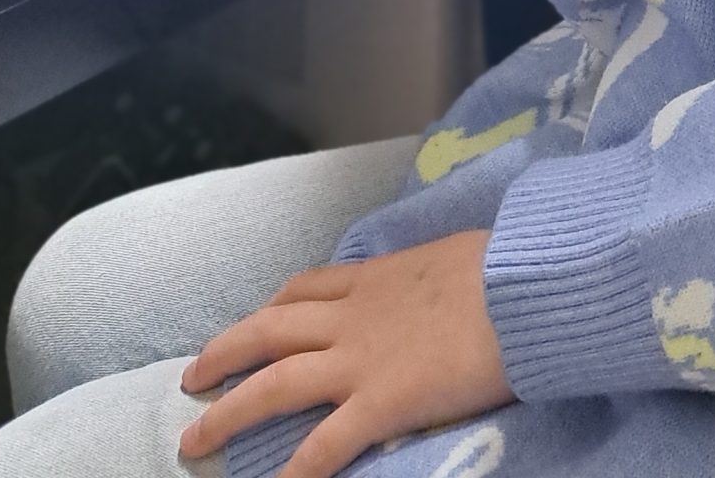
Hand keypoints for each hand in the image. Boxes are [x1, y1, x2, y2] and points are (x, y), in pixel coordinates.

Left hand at [177, 230, 512, 476]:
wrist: (521, 290)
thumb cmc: (502, 266)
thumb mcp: (452, 257)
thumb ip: (430, 276)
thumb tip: (445, 281)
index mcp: (374, 278)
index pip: (306, 288)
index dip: (271, 308)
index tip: (251, 321)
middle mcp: (353, 317)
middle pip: (268, 331)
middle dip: (224, 354)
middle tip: (192, 379)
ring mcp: (360, 361)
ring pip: (274, 385)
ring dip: (229, 413)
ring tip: (193, 440)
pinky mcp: (380, 404)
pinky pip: (323, 445)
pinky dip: (293, 472)